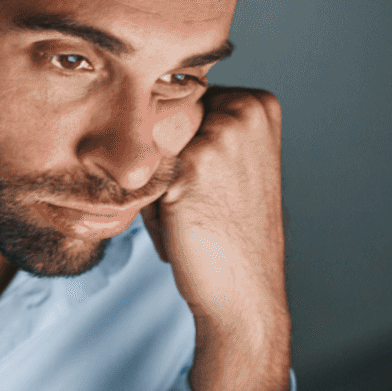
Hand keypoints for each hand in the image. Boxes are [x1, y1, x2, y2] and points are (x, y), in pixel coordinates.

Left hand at [141, 86, 292, 390]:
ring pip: (148, 141)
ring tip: (185, 212)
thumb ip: (198, 125)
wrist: (243, 292)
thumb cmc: (227, 231)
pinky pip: (141, 168)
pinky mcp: (193, 164)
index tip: (204, 184)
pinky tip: (179, 223)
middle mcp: (245, 109)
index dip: (177, 145)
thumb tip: (132, 97)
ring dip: (152, 178)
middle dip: (163, 159)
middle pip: (162, 115)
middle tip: (195, 202)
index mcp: (259, 103)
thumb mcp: (227, 162)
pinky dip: (147, 200)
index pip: (182, 101)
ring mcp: (221, 132)